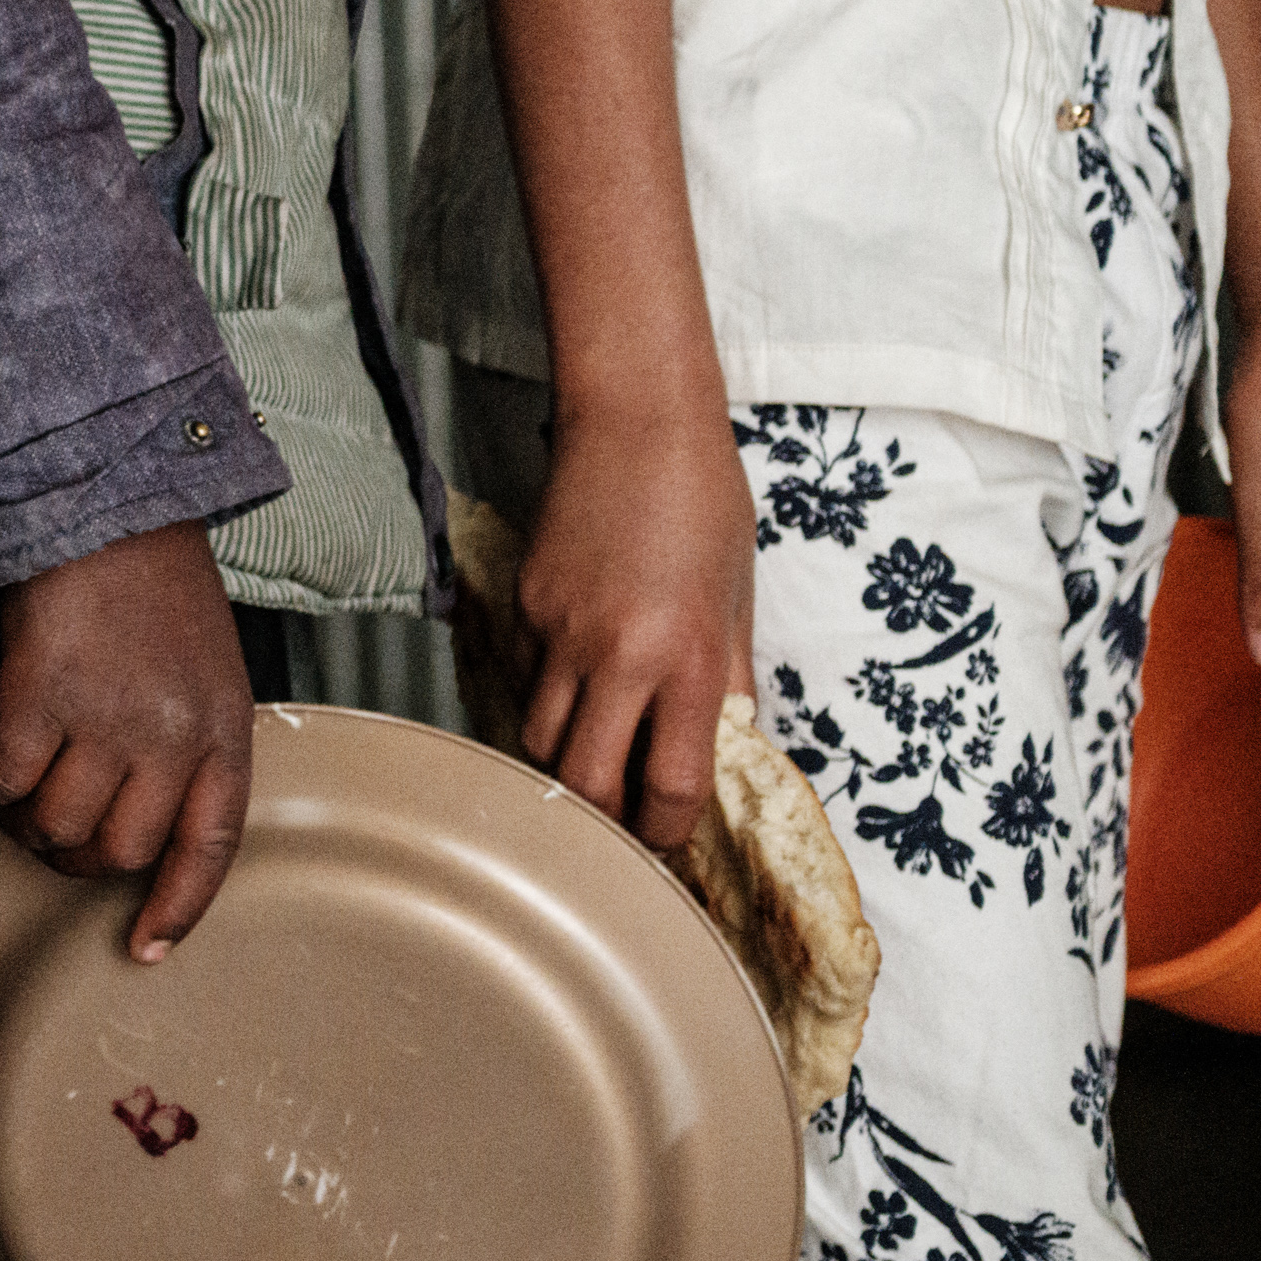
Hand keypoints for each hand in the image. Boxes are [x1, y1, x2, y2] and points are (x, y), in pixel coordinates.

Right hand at [0, 522, 260, 957]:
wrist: (100, 503)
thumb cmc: (151, 582)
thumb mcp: (203, 667)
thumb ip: (186, 741)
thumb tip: (137, 815)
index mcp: (223, 729)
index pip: (210, 845)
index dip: (178, 905)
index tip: (147, 947)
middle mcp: (171, 734)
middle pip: (121, 848)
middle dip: (77, 858)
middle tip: (49, 834)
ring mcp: (106, 718)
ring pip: (58, 822)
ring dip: (24, 821)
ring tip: (10, 791)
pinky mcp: (38, 694)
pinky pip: (3, 778)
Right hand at [511, 402, 757, 858]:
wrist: (636, 420)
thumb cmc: (704, 499)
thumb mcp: (737, 597)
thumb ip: (725, 679)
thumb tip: (722, 744)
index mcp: (687, 655)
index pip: (672, 783)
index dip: (669, 831)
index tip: (672, 841)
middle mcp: (617, 653)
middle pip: (584, 782)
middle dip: (602, 821)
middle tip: (622, 825)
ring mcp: (559, 630)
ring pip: (537, 740)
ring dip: (563, 765)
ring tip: (592, 760)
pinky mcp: (523, 604)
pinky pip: (525, 680)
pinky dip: (545, 700)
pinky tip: (571, 682)